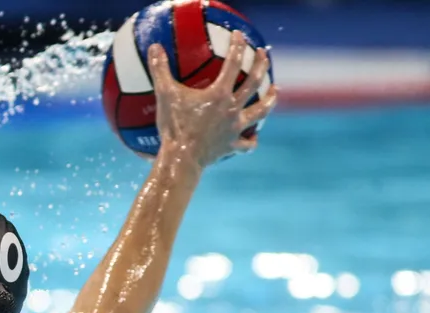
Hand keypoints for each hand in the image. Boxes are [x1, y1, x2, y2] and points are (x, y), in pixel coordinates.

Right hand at [147, 31, 277, 167]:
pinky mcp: (231, 145)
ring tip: (275, 90)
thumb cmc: (174, 126)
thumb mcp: (164, 95)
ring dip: (269, 99)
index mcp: (219, 94)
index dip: (237, 47)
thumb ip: (160, 70)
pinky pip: (247, 144)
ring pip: (260, 111)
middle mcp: (232, 108)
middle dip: (261, 66)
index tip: (239, 36)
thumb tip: (154, 47)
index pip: (233, 64)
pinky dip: (251, 141)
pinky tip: (254, 138)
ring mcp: (234, 128)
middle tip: (264, 55)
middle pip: (253, 83)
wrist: (181, 159)